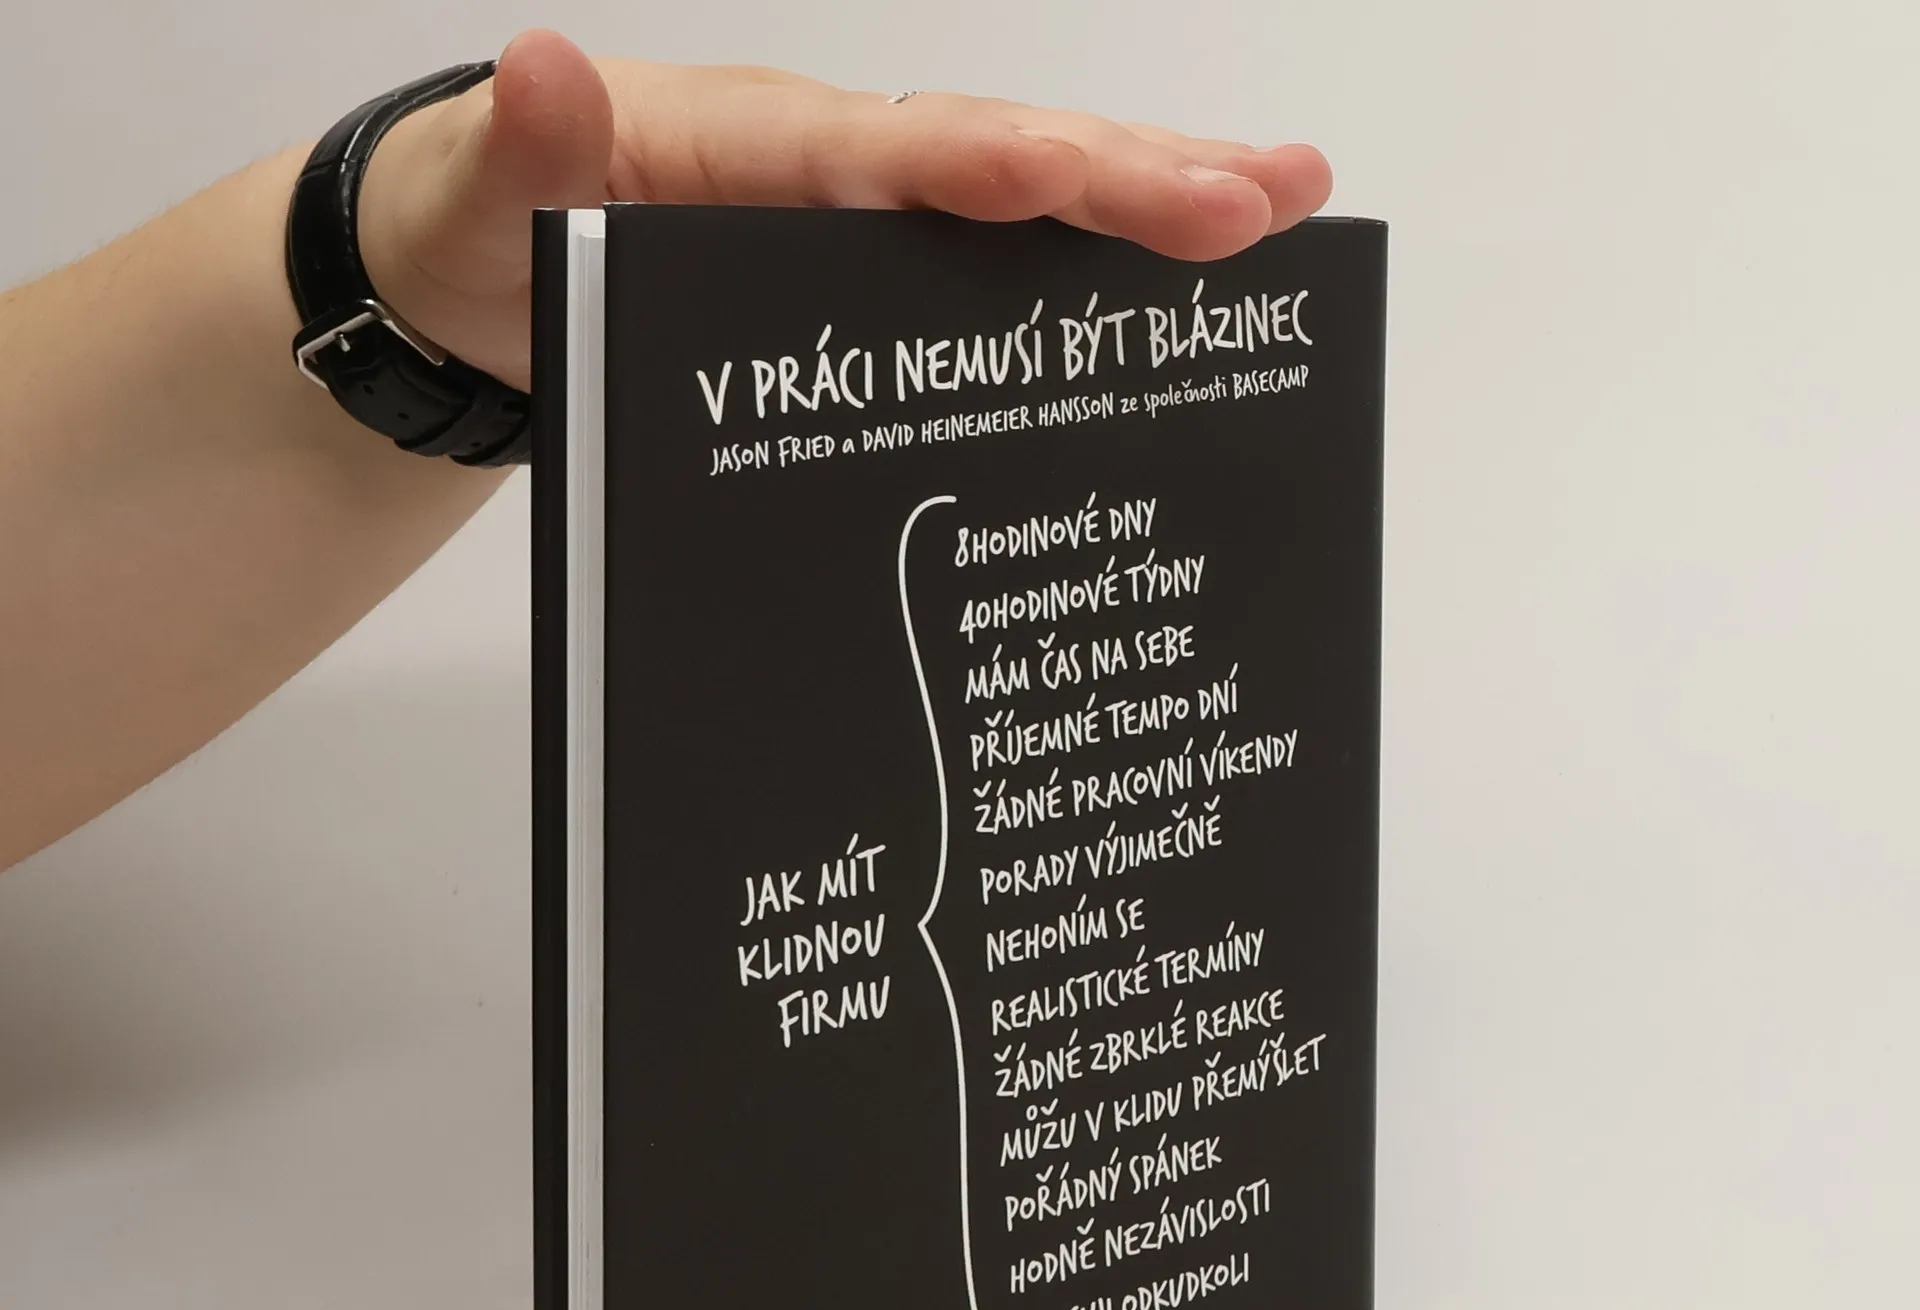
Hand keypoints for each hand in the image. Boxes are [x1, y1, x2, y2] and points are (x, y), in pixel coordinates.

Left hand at [357, 30, 1333, 389]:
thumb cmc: (486, 231)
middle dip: (1127, 179)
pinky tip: (1176, 295)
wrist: (478, 274)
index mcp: (746, 147)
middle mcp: (828, 167)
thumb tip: (543, 72)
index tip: (1068, 177)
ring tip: (1283, 207)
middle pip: (995, 159)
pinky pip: (996, 265)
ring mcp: (860, 221)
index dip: (978, 167)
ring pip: (1023, 204)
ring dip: (1151, 206)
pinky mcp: (871, 274)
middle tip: (1264, 199)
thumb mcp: (473, 201)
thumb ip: (517, 155)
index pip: (881, 153)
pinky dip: (1092, 270)